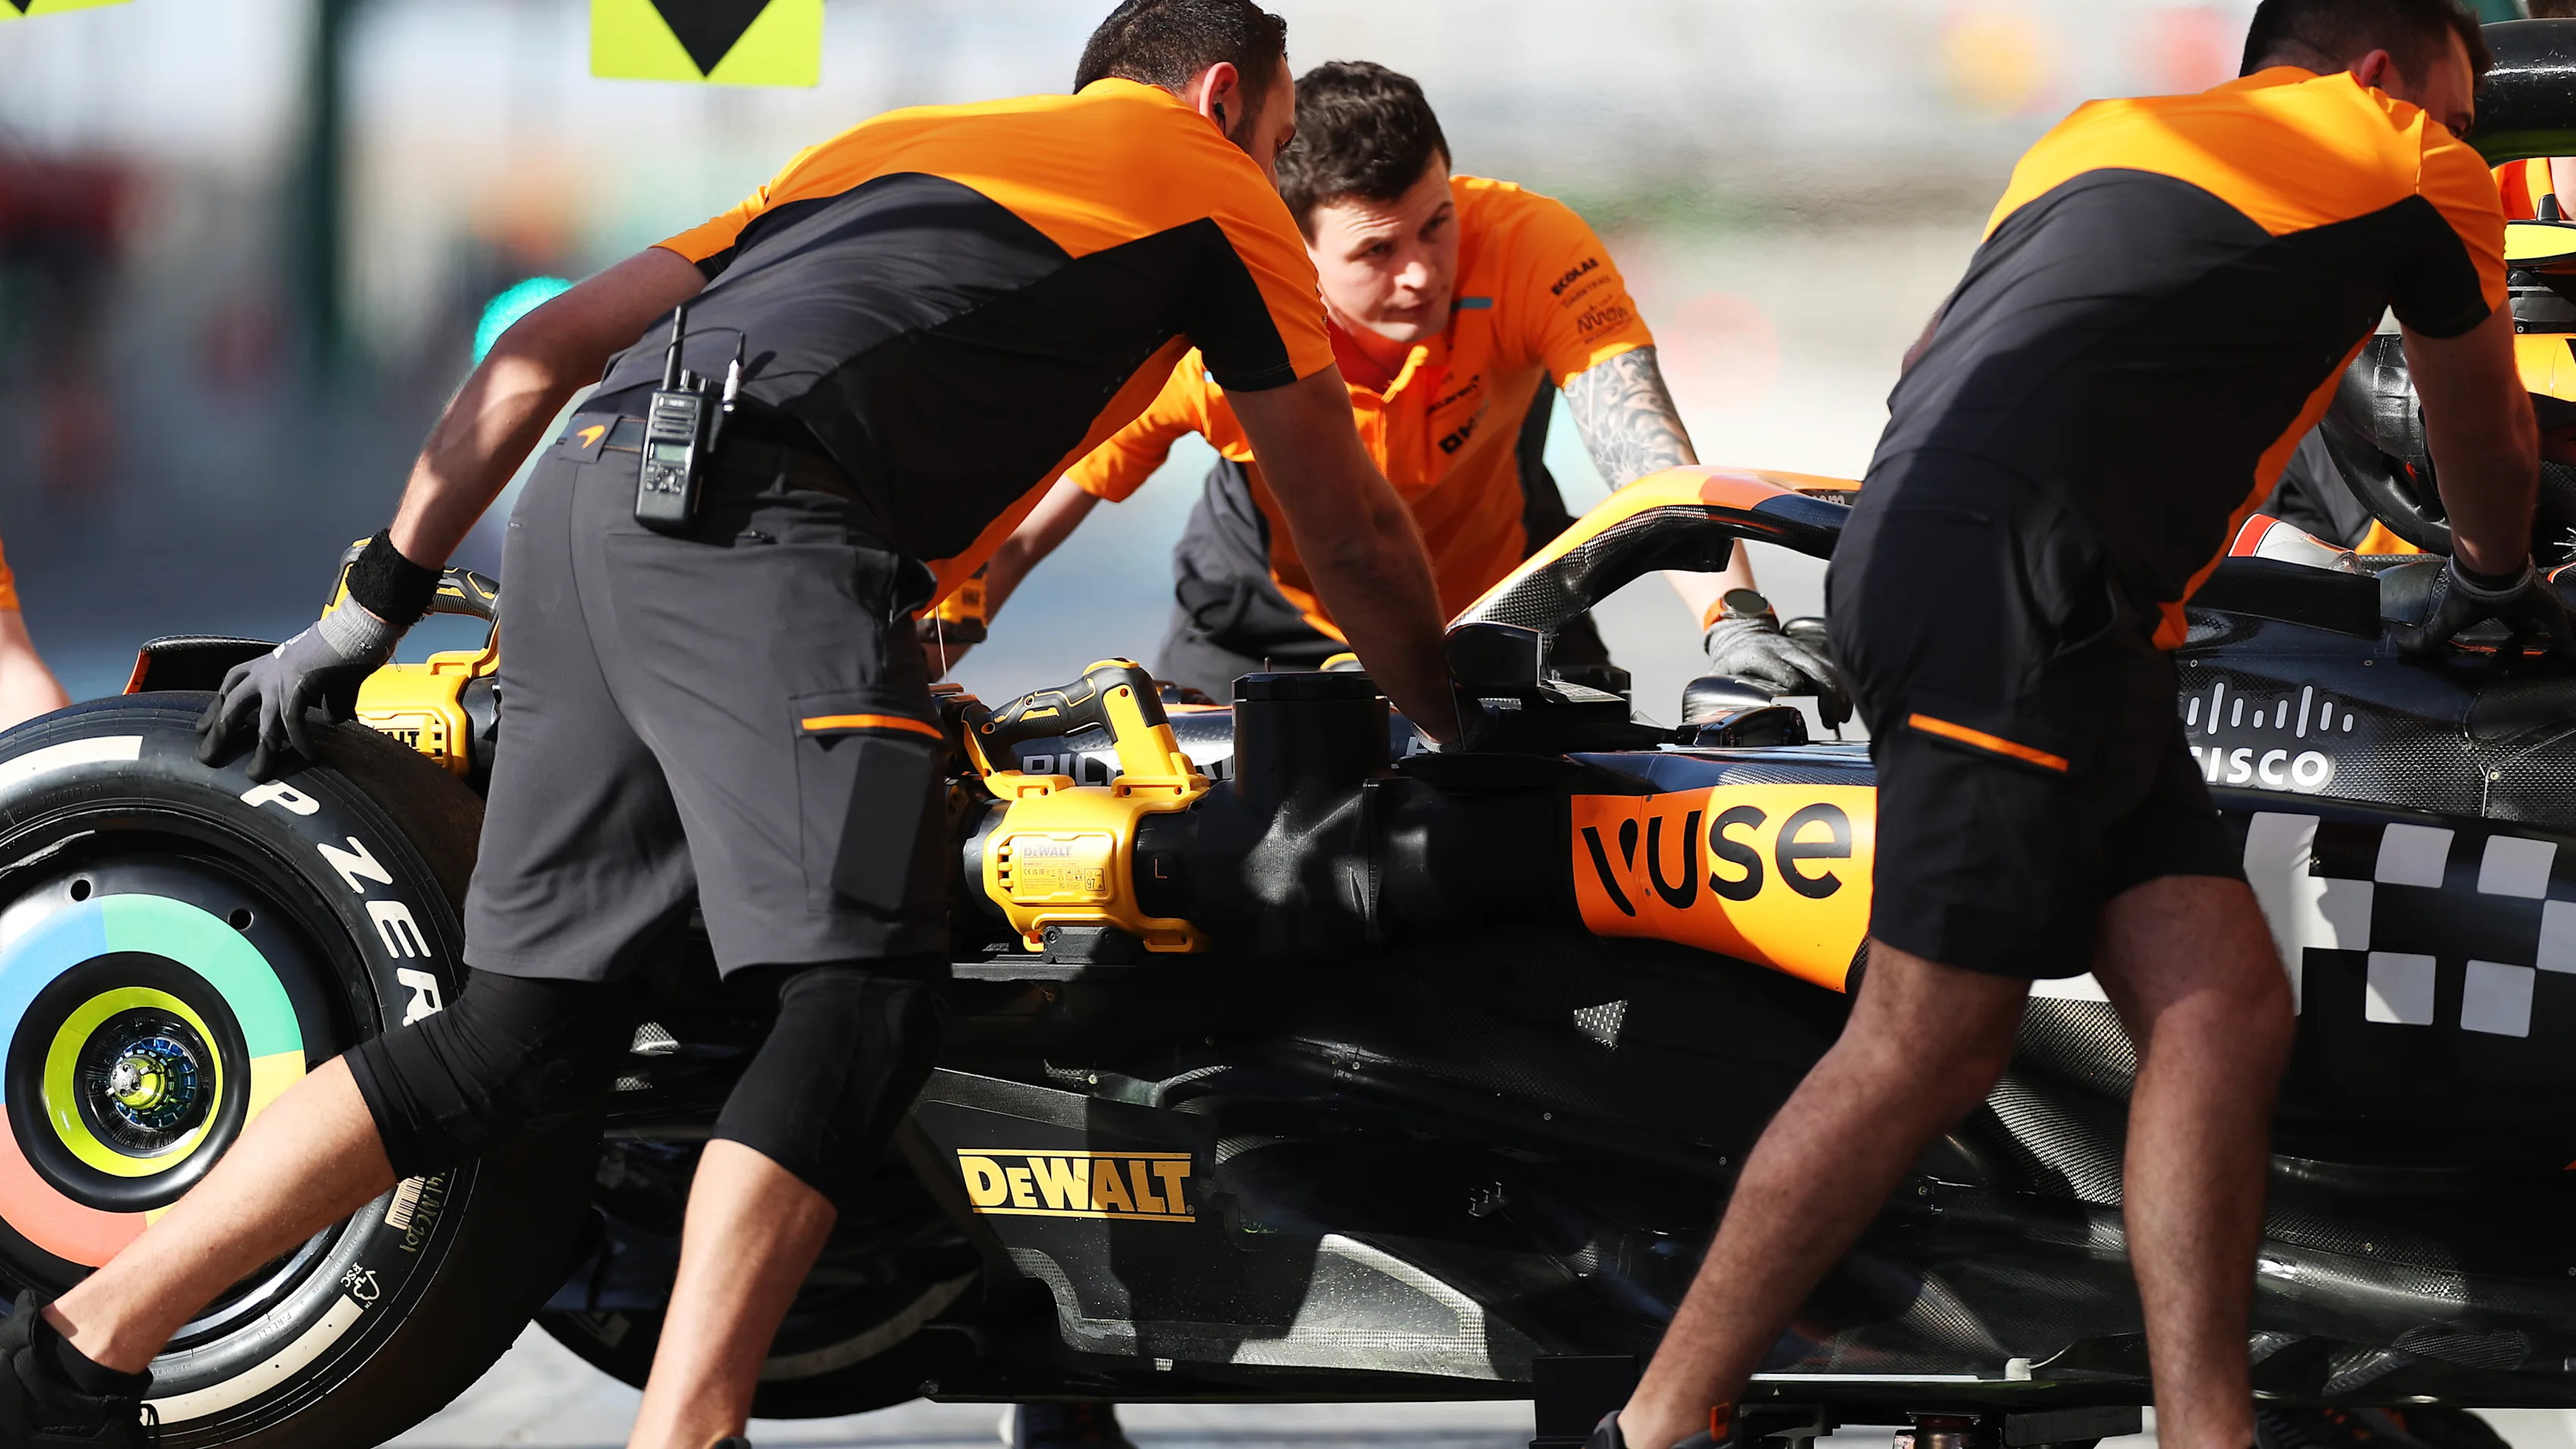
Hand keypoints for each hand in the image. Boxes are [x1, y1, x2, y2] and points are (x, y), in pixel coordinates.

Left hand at [197, 597, 400, 779]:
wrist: (358, 627)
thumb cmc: (346, 645)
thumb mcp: (327, 675)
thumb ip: (327, 699)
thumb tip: (335, 720)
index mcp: (269, 663)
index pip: (232, 683)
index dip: (219, 704)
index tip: (207, 725)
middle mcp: (267, 671)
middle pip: (232, 705)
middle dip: (219, 732)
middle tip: (206, 756)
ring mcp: (280, 679)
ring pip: (262, 723)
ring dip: (261, 751)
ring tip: (255, 775)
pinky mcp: (298, 685)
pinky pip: (294, 721)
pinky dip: (301, 740)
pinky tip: (308, 756)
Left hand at [1703, 589, 1849, 727]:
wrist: (1743, 632)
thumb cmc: (1733, 659)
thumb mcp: (1720, 673)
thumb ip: (1719, 693)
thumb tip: (1716, 717)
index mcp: (1758, 655)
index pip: (1779, 666)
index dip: (1791, 679)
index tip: (1799, 694)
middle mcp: (1784, 650)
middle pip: (1813, 667)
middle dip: (1827, 694)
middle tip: (1830, 719)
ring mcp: (1800, 650)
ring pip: (1828, 667)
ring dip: (1839, 692)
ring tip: (1841, 716)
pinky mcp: (1812, 652)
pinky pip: (1833, 666)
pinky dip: (1843, 685)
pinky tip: (1846, 704)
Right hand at [2396, 556, 2575, 662]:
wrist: (2486, 566)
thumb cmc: (2470, 590)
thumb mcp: (2450, 619)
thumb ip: (2431, 636)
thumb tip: (2404, 648)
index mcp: (2503, 602)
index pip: (2516, 618)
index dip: (2521, 629)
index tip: (2523, 638)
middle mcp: (2526, 600)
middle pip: (2544, 620)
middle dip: (2550, 632)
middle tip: (2554, 647)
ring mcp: (2542, 602)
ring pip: (2562, 624)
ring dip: (2564, 637)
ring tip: (2565, 654)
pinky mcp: (2551, 607)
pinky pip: (2565, 632)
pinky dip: (2567, 646)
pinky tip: (2569, 660)